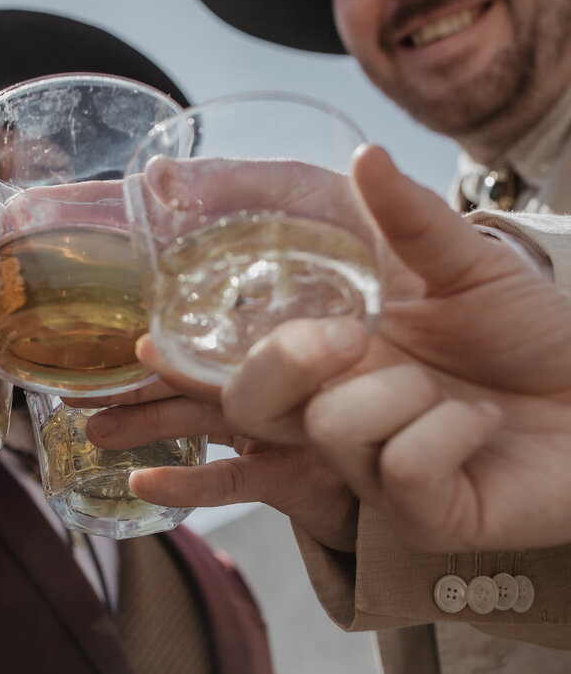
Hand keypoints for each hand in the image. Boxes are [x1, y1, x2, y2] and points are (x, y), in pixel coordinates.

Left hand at [82, 349, 360, 551]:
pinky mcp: (294, 472)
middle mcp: (280, 386)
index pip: (205, 347)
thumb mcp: (300, 399)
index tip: (106, 342)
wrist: (412, 491)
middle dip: (135, 382)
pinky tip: (143, 484)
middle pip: (194, 376)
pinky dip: (186, 482)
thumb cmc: (351, 438)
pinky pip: (232, 480)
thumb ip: (257, 370)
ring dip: (145, 423)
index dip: (156, 344)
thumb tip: (175, 354)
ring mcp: (288, 426)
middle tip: (76, 386)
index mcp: (276, 360)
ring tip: (92, 429)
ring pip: (203, 417)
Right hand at [220, 147, 570, 550]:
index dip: (184, 369)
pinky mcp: (424, 518)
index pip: (239, 371)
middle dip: (284, 364)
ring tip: (461, 395)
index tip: (140, 346)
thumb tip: (362, 155)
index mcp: (334, 365)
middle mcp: (339, 424)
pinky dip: (450, 432)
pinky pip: (403, 468)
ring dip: (405, 394)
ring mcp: (376, 477)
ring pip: (337, 427)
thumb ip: (410, 218)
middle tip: (344, 337)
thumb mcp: (469, 263)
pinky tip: (485, 426)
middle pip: (251, 409)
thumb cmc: (534, 338)